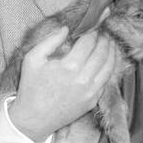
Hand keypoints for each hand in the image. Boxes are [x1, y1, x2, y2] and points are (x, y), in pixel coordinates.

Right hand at [11, 28, 120, 142]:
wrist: (34, 118)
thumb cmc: (31, 87)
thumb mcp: (33, 59)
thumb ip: (50, 41)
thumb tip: (66, 28)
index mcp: (69, 66)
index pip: (89, 42)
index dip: (93, 30)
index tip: (95, 23)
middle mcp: (84, 79)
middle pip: (102, 52)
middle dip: (105, 39)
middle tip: (104, 32)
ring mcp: (91, 91)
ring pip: (109, 66)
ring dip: (112, 52)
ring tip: (110, 43)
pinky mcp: (93, 100)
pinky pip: (107, 80)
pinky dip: (111, 67)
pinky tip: (108, 60)